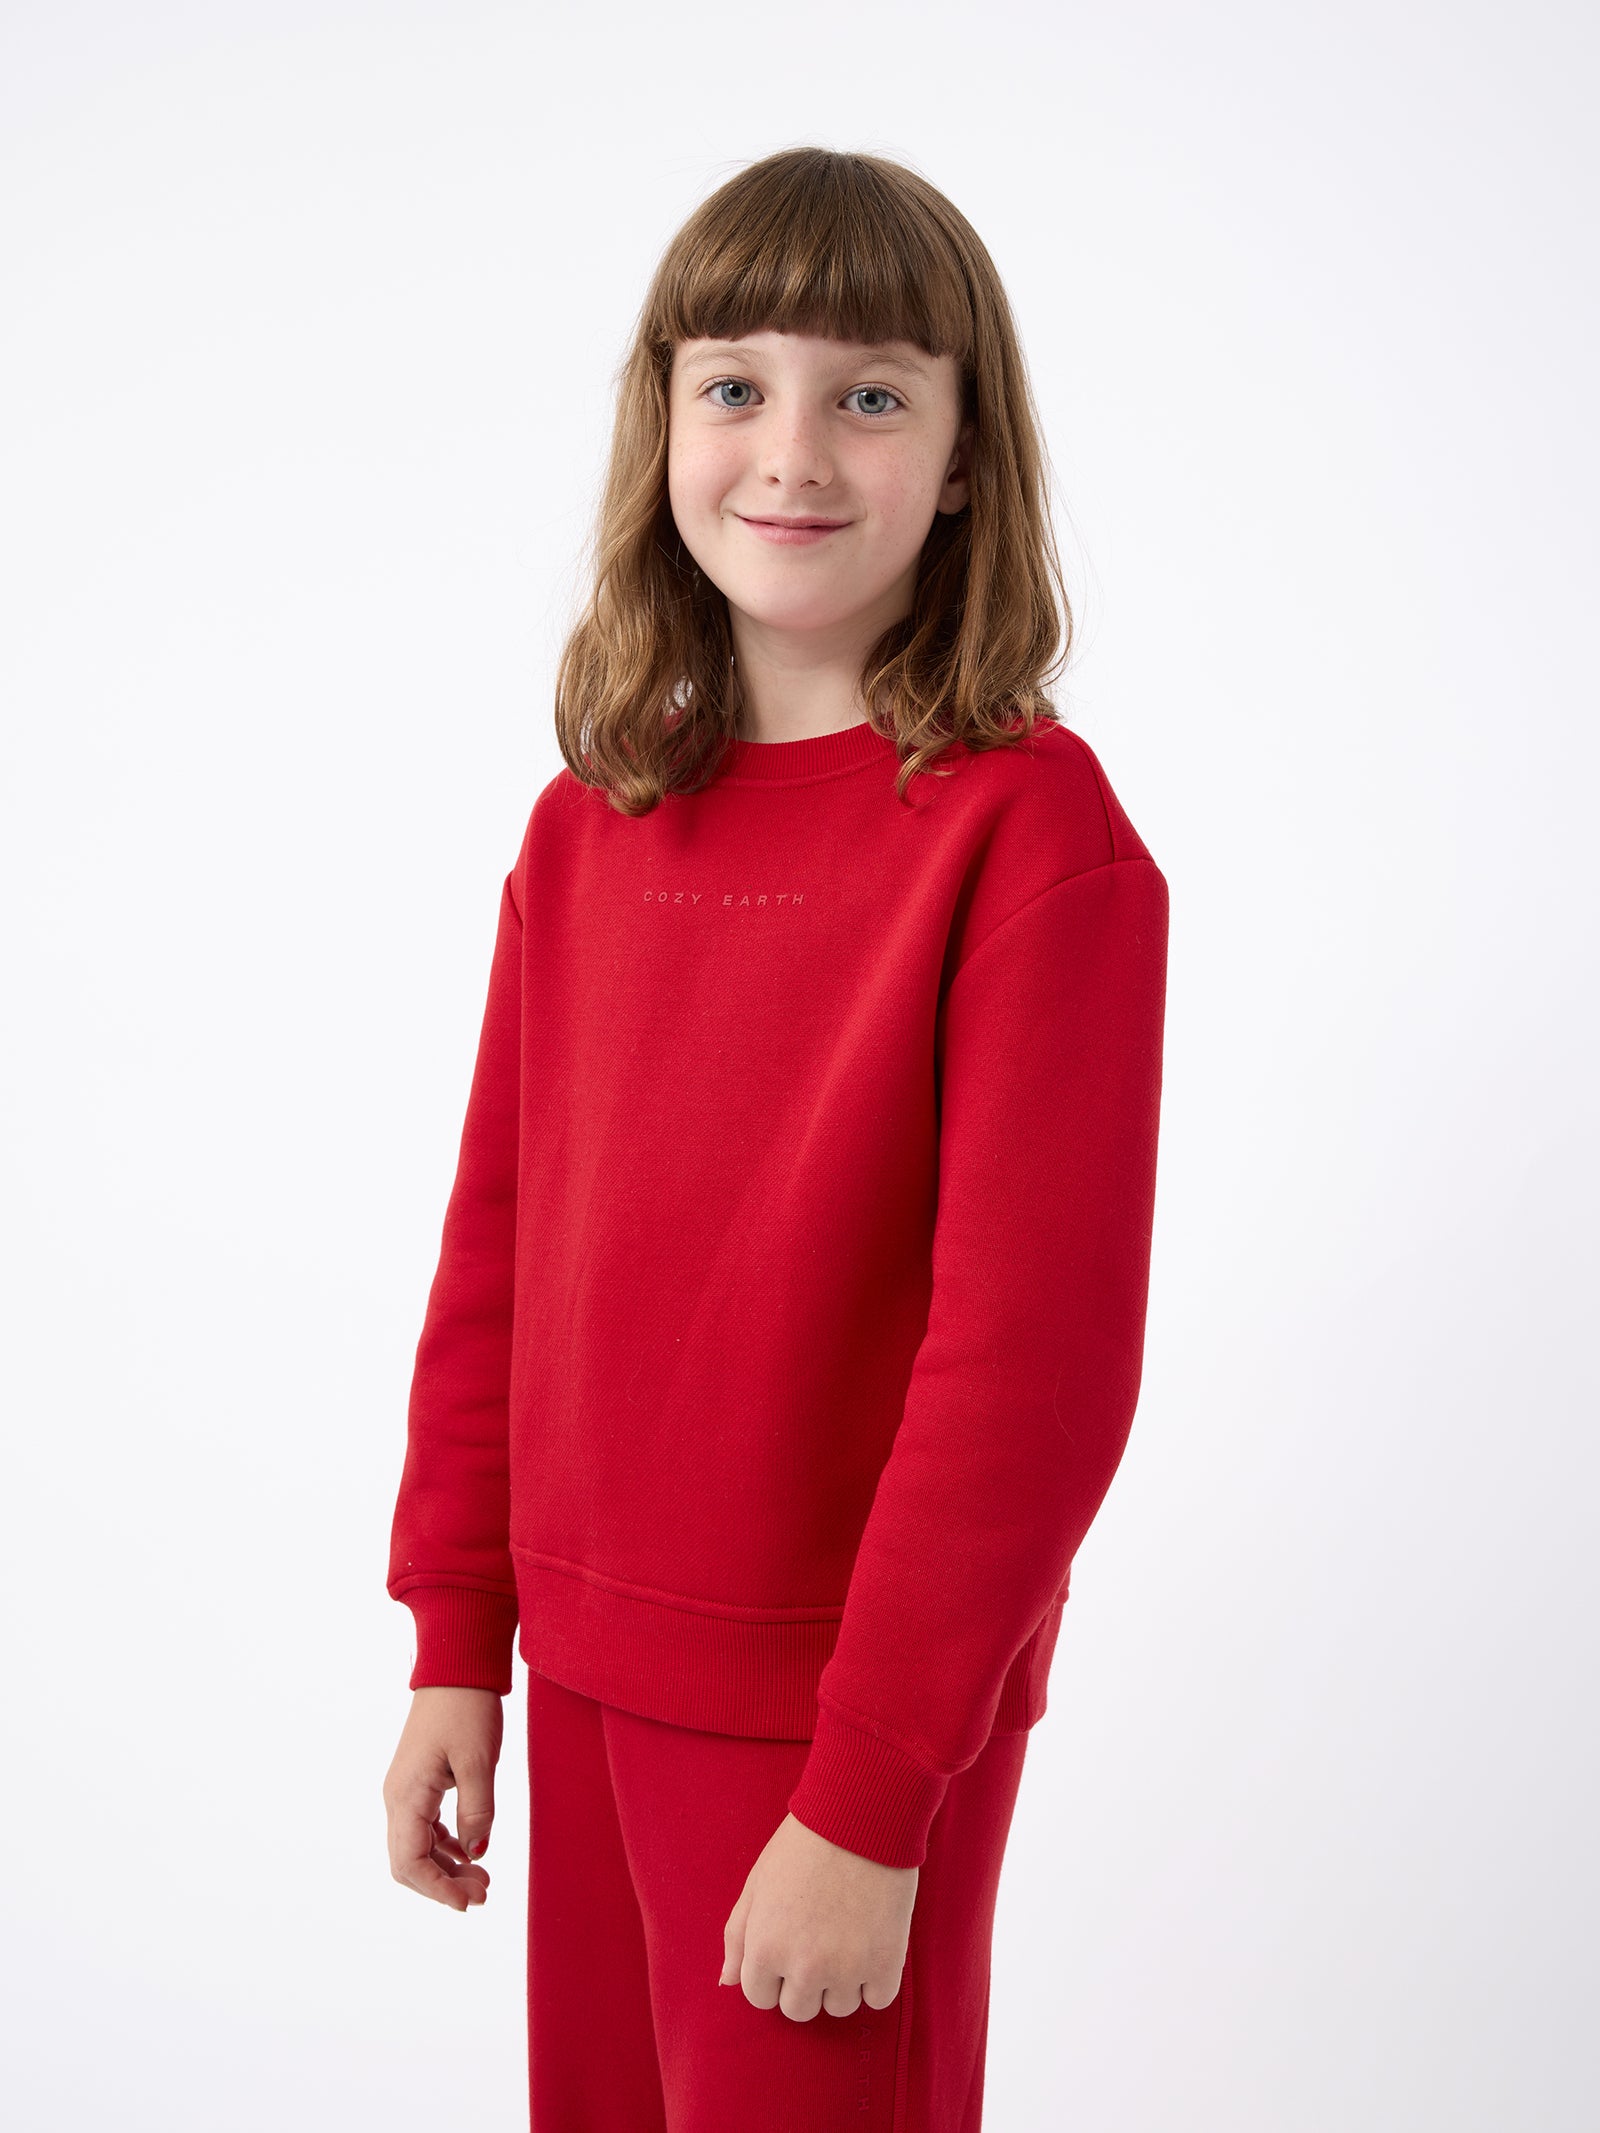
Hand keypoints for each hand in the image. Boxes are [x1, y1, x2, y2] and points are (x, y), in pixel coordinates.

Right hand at [383, 1685, 503, 1910]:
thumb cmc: (466, 1708)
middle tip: (483, 1894)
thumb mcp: (478, 1761)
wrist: (456, 1667)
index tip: (469, 1904)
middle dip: (443, 1885)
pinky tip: (472, 1851)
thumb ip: (477, 1811)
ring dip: (447, 1868)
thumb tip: (477, 1854)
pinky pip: (426, 1827)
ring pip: (418, 1847)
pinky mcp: (419, 1782)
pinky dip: (447, 1846)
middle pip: (409, 1862)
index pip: (410, 1863)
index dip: (437, 1890)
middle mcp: (398, 1797)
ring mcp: (406, 1790)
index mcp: (406, 1795)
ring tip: (484, 1880)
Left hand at [719, 1811, 917, 2020]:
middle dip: (805, 1981)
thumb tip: (728, 1980)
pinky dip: (876, 1978)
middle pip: (799, 2010)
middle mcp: (803, 1968)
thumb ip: (738, 1936)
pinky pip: (878, 2000)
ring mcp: (846, 1970)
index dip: (772, 1972)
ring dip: (842, 1981)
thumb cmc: (804, 1844)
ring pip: (839, 2007)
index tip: (789, 1944)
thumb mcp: (758, 1883)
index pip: (759, 1997)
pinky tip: (872, 1942)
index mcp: (764, 1948)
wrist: (862, 1815)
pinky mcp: (886, 1964)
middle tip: (819, 1938)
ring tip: (848, 1934)